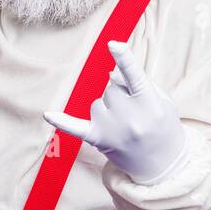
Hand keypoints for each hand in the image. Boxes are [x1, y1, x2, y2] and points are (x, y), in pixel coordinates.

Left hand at [43, 40, 188, 184]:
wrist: (162, 165)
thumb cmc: (162, 126)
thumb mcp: (163, 101)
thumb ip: (139, 82)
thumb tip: (111, 74)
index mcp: (150, 104)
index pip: (135, 77)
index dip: (124, 59)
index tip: (113, 44)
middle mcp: (130, 118)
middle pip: (112, 87)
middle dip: (121, 94)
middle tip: (136, 114)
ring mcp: (113, 130)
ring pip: (98, 102)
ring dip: (108, 108)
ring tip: (125, 126)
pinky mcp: (98, 140)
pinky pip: (75, 127)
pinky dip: (62, 121)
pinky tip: (48, 115)